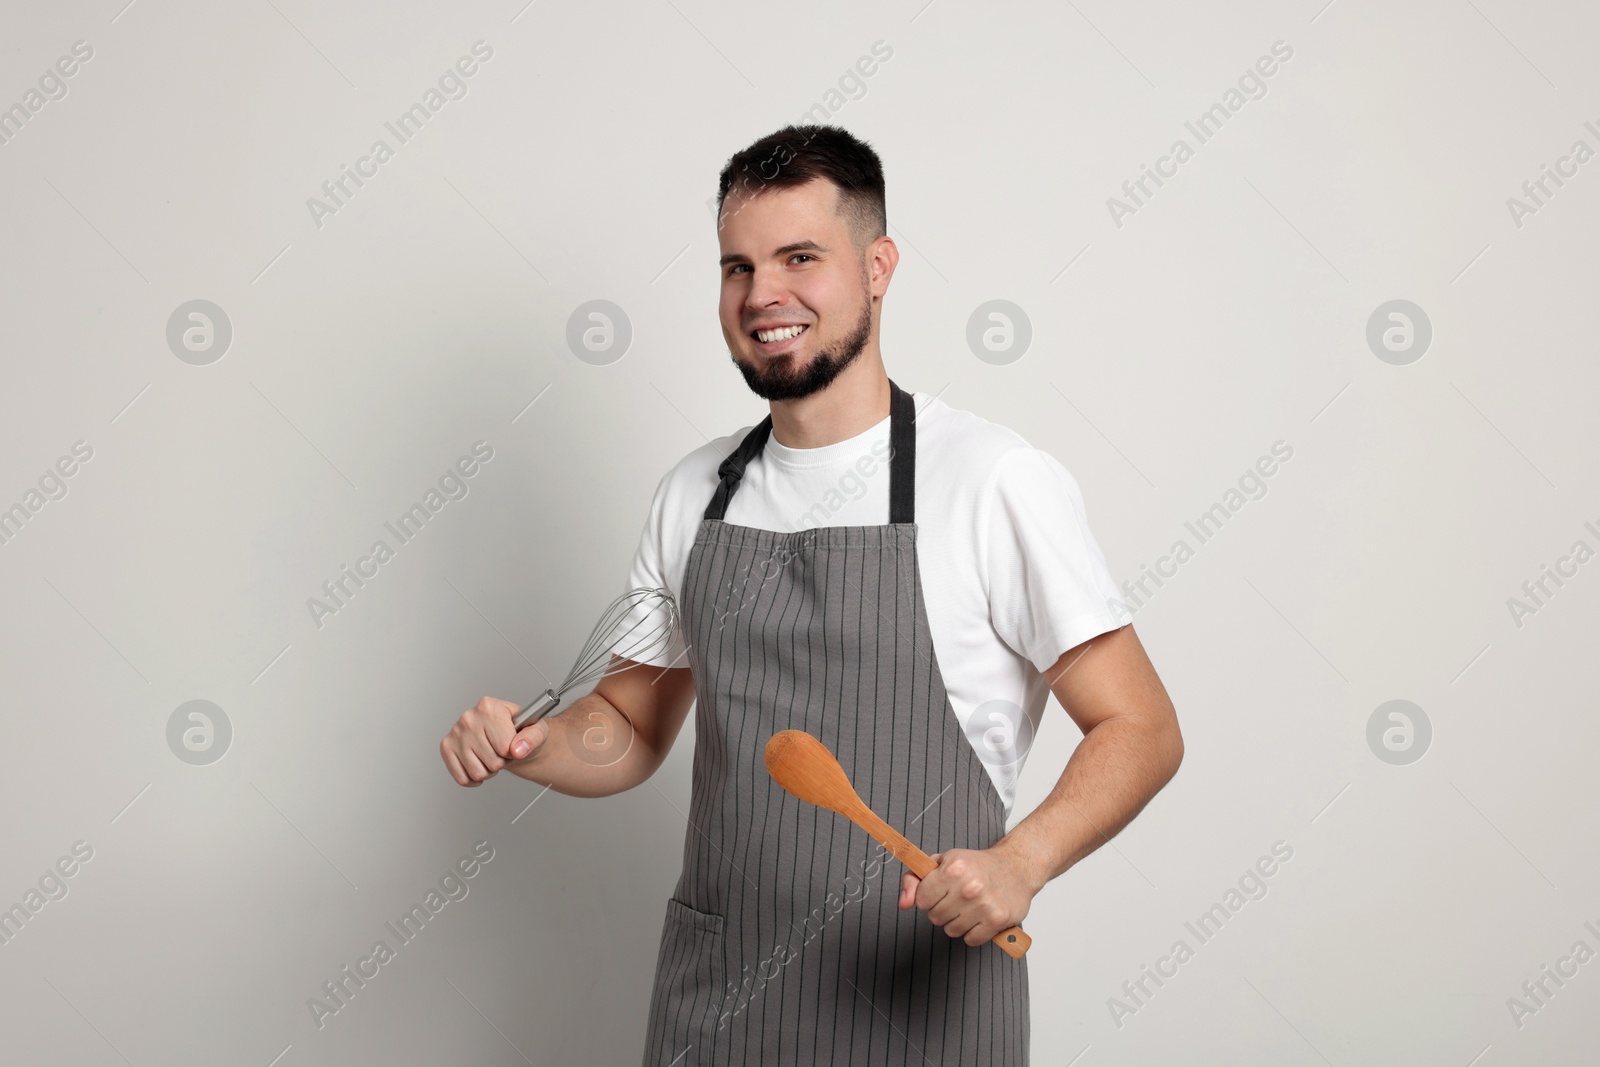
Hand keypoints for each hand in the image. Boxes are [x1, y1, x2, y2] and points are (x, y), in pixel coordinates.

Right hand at [440, 696, 549, 786]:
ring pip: (477, 772)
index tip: (514, 743)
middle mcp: (469, 718)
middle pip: (492, 761)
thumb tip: (518, 749)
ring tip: (492, 755)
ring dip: (489, 771)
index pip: (504, 746)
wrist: (509, 736)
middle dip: (502, 762)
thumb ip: (533, 738)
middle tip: (503, 750)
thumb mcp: (538, 730)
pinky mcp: (446, 748)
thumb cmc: (522, 732)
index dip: (514, 751)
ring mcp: (455, 733)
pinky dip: (474, 779)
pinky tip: (481, 765)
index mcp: (489, 707)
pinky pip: (462, 778)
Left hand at [897, 844, 1039, 945]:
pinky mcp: (997, 921)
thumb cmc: (976, 865)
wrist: (1016, 867)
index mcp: (953, 868)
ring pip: (951, 931)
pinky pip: (971, 940)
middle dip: (942, 909)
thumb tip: (903, 904)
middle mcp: (968, 886)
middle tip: (956, 898)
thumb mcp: (942, 862)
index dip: (928, 897)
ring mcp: (984, 905)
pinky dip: (973, 932)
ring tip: (969, 907)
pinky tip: (980, 917)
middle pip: (935, 917)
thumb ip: (915, 880)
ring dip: (957, 922)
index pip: (921, 900)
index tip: (939, 891)